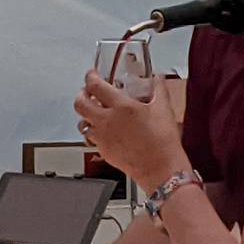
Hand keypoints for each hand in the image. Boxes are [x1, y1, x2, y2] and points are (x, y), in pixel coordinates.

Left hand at [75, 71, 186, 191]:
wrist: (160, 168)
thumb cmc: (162, 142)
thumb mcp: (164, 109)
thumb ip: (159, 89)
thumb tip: (158, 78)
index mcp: (121, 107)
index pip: (96, 86)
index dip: (90, 77)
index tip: (92, 74)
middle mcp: (107, 121)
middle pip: (80, 104)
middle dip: (81, 95)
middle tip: (86, 92)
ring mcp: (103, 138)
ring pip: (82, 123)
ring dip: (85, 115)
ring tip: (92, 112)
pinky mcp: (103, 152)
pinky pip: (91, 139)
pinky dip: (94, 132)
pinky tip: (104, 131)